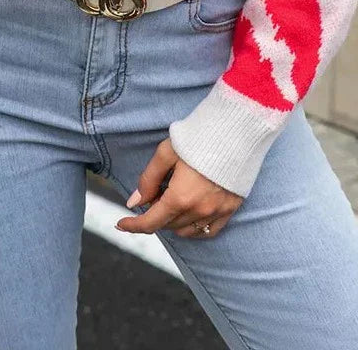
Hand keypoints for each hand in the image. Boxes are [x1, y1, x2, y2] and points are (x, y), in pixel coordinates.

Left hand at [115, 138, 243, 237]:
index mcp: (180, 197)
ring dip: (172, 222)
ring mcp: (217, 211)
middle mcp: (199, 210)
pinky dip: (194, 229)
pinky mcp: (231, 208)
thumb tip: (134, 202)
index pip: (151, 222)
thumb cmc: (198, 136)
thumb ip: (149, 179)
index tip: (122, 223)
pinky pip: (209, 231)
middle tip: (152, 194)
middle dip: (154, 215)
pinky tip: (188, 216)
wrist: (235, 128)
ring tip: (169, 200)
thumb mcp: (166, 152)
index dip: (133, 225)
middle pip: (167, 225)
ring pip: (186, 230)